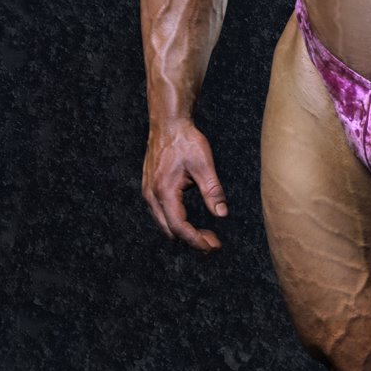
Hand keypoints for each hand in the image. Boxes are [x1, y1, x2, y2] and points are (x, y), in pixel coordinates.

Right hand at [142, 120, 227, 252]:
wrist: (168, 124)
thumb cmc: (186, 141)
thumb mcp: (204, 165)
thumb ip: (213, 192)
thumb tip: (222, 214)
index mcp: (164, 192)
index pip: (180, 227)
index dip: (197, 240)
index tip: (213, 246)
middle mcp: (152, 196)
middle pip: (170, 231)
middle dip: (192, 240)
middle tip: (214, 243)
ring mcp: (148, 193)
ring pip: (165, 224)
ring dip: (184, 232)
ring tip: (206, 234)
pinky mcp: (150, 189)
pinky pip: (161, 214)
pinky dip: (176, 222)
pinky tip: (191, 220)